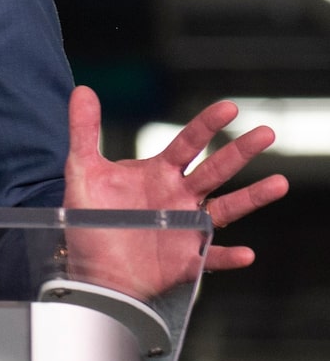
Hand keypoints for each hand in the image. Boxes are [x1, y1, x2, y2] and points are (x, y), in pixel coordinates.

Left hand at [61, 87, 287, 294]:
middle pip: (215, 169)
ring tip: (279, 184)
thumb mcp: (82, 173)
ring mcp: (188, 227)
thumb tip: (82, 90)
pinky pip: (214, 257)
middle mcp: (180, 196)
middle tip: (267, 133)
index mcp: (160, 173)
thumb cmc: (90, 222)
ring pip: (226, 208)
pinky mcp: (187, 259)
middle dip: (240, 152)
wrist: (91, 270)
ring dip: (252, 197)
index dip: (207, 125)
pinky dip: (229, 257)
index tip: (229, 107)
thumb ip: (84, 132)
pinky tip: (245, 254)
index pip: (188, 143)